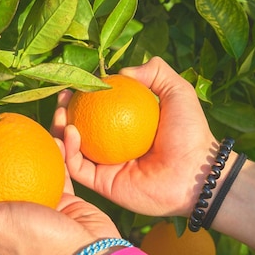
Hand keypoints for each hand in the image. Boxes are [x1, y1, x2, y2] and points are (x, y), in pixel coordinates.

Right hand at [52, 57, 218, 216]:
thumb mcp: (177, 91)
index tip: (74, 83)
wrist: (195, 172)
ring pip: (71, 149)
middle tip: (61, 99)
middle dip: (63, 112)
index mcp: (127, 126)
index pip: (97, 109)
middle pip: (78, 128)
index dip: (82, 96)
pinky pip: (77, 168)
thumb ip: (156, 72)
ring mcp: (106, 166)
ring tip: (60, 114)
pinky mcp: (102, 184)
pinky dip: (67, 151)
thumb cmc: (190, 132)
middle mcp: (114, 145)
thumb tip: (121, 70)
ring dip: (59, 130)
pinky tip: (69, 132)